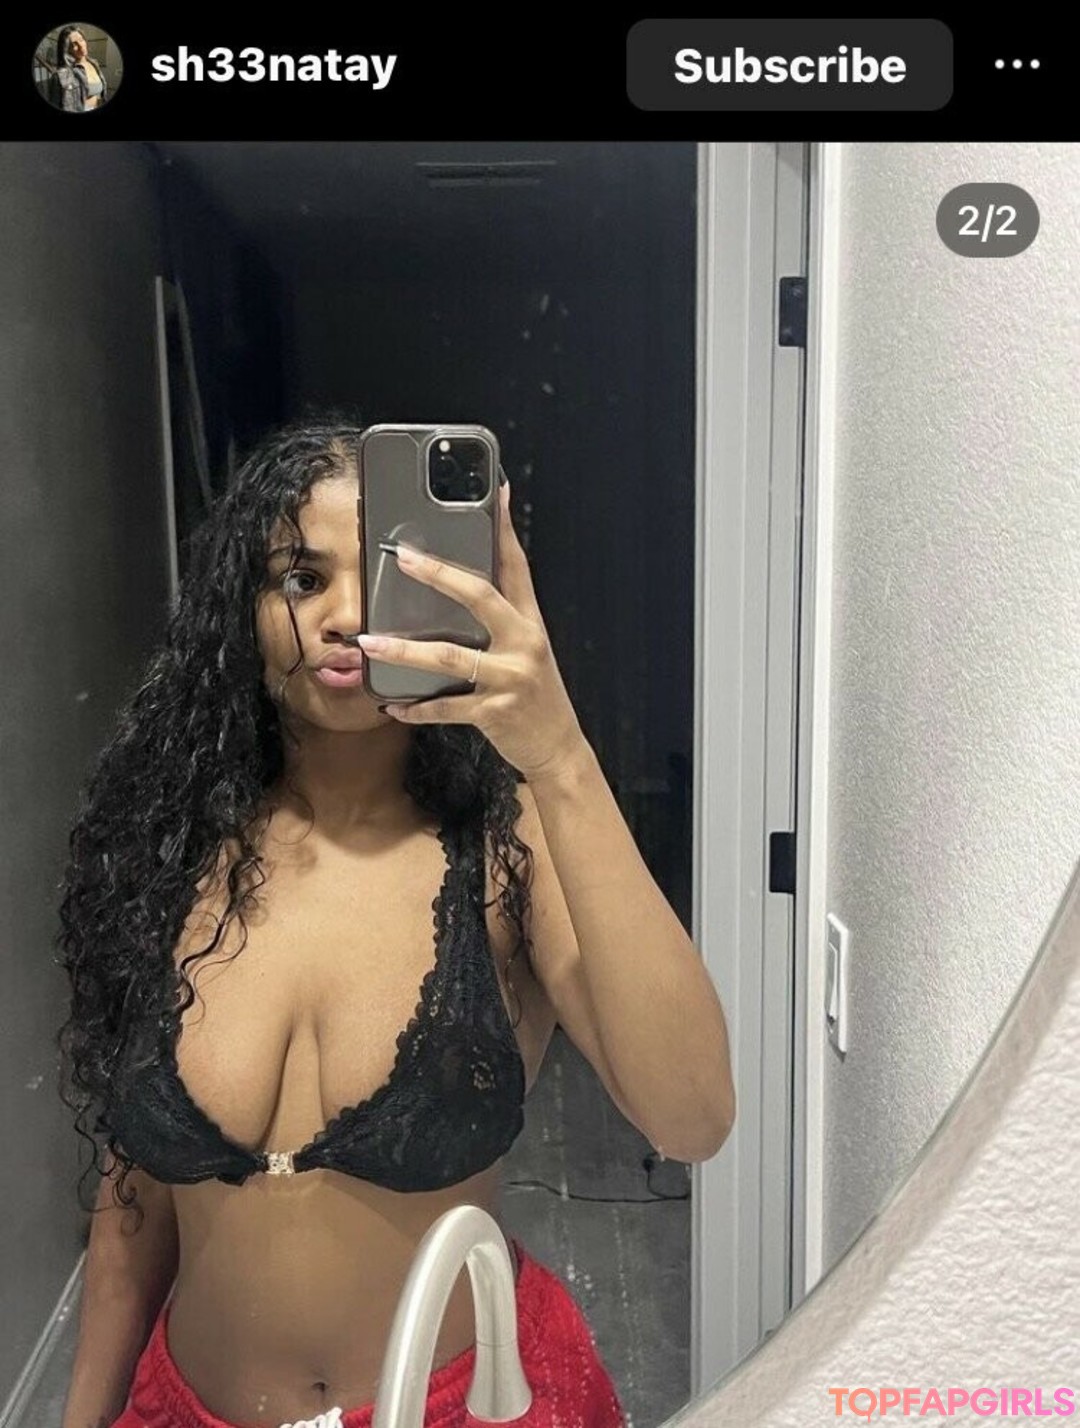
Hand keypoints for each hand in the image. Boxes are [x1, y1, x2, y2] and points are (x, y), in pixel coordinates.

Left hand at [353, 482, 586, 781]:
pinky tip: (393, 705)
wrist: (559, 747)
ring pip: (451, 658)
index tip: (494, 492)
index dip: (505, 528)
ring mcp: (510, 678)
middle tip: (402, 557)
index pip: (517, 566)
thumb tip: (463, 586)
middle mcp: (524, 643)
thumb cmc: (533, 692)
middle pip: (480, 597)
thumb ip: (501, 618)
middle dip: (439, 574)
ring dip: (405, 651)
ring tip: (369, 643)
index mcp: (530, 622)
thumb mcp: (527, 649)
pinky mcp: (495, 712)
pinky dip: (416, 708)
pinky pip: (446, 708)